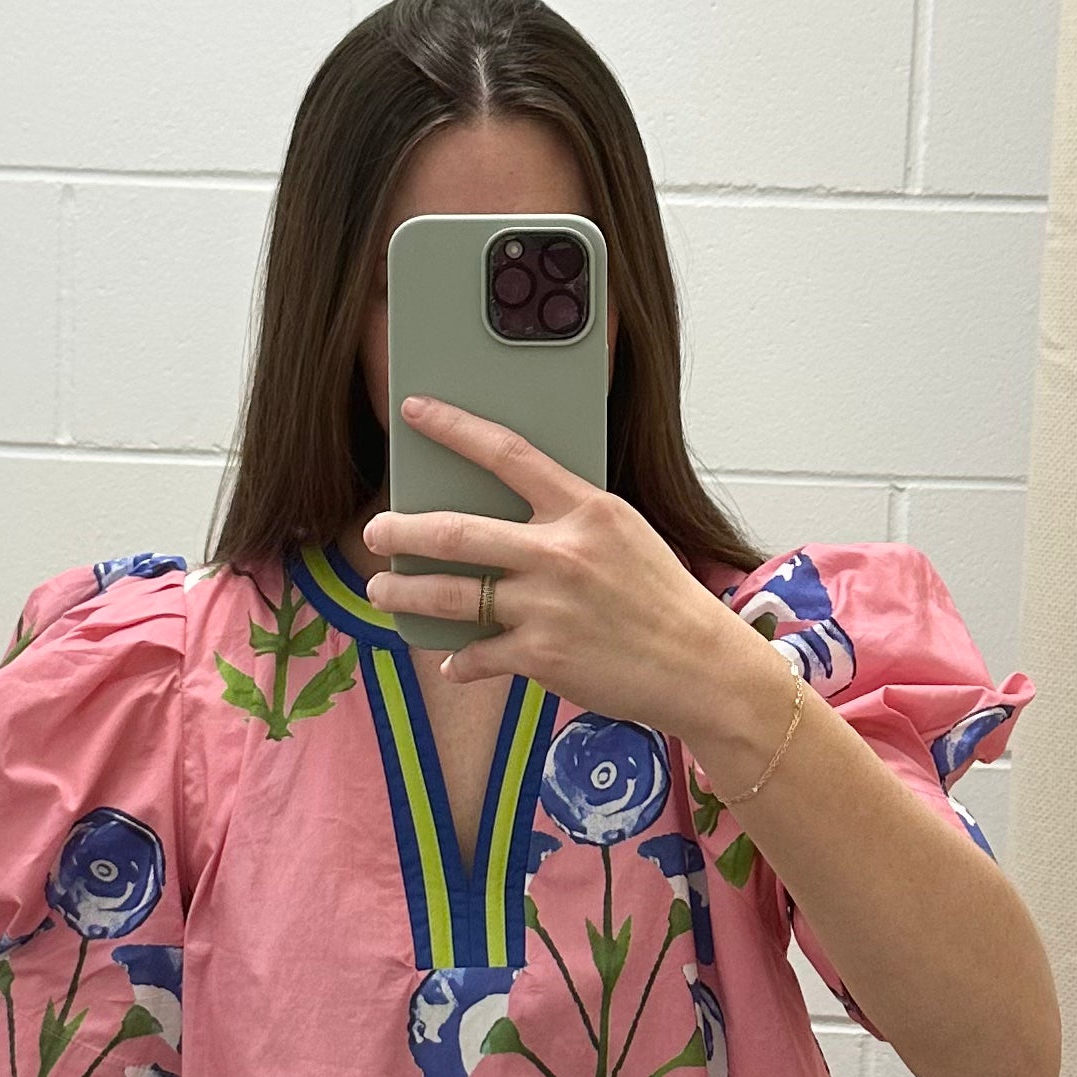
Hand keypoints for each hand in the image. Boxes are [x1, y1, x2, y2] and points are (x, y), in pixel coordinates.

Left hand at [362, 394, 743, 733]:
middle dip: (402, 530)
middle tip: (376, 531)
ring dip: (406, 593)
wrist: (700, 666)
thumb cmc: (664, 601)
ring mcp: (547, 606)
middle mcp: (561, 552)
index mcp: (586, 509)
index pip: (508, 453)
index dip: (454, 428)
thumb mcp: (624, 537)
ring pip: (451, 595)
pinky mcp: (541, 656)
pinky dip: (460, 660)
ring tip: (383, 591)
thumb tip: (508, 527)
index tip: (415, 411)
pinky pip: (478, 654)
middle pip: (457, 531)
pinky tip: (452, 661)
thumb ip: (568, 523)